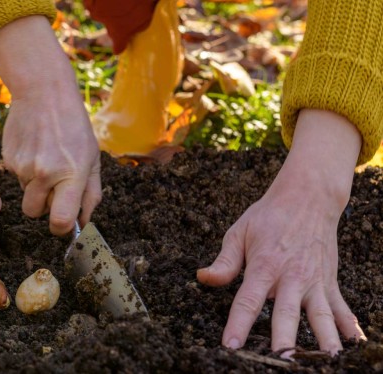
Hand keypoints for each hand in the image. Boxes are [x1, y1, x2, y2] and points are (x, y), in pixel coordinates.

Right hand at [2, 83, 101, 234]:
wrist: (43, 92)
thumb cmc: (74, 126)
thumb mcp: (93, 157)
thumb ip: (91, 194)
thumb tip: (83, 223)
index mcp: (71, 174)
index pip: (60, 221)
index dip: (61, 228)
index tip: (64, 222)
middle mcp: (44, 173)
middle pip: (34, 213)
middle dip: (44, 206)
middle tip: (55, 185)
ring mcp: (23, 167)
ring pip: (26, 194)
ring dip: (36, 185)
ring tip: (46, 157)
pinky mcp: (8, 159)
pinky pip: (17, 177)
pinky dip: (26, 169)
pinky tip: (35, 147)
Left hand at [197, 110, 365, 354]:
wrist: (308, 198)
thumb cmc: (268, 217)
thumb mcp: (239, 233)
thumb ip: (224, 262)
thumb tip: (202, 278)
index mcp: (265, 266)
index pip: (248, 300)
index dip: (238, 324)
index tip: (231, 345)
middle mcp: (291, 277)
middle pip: (287, 313)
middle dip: (285, 339)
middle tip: (281, 360)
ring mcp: (314, 281)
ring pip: (320, 315)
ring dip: (324, 338)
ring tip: (328, 359)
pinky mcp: (329, 281)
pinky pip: (340, 307)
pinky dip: (348, 325)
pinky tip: (355, 344)